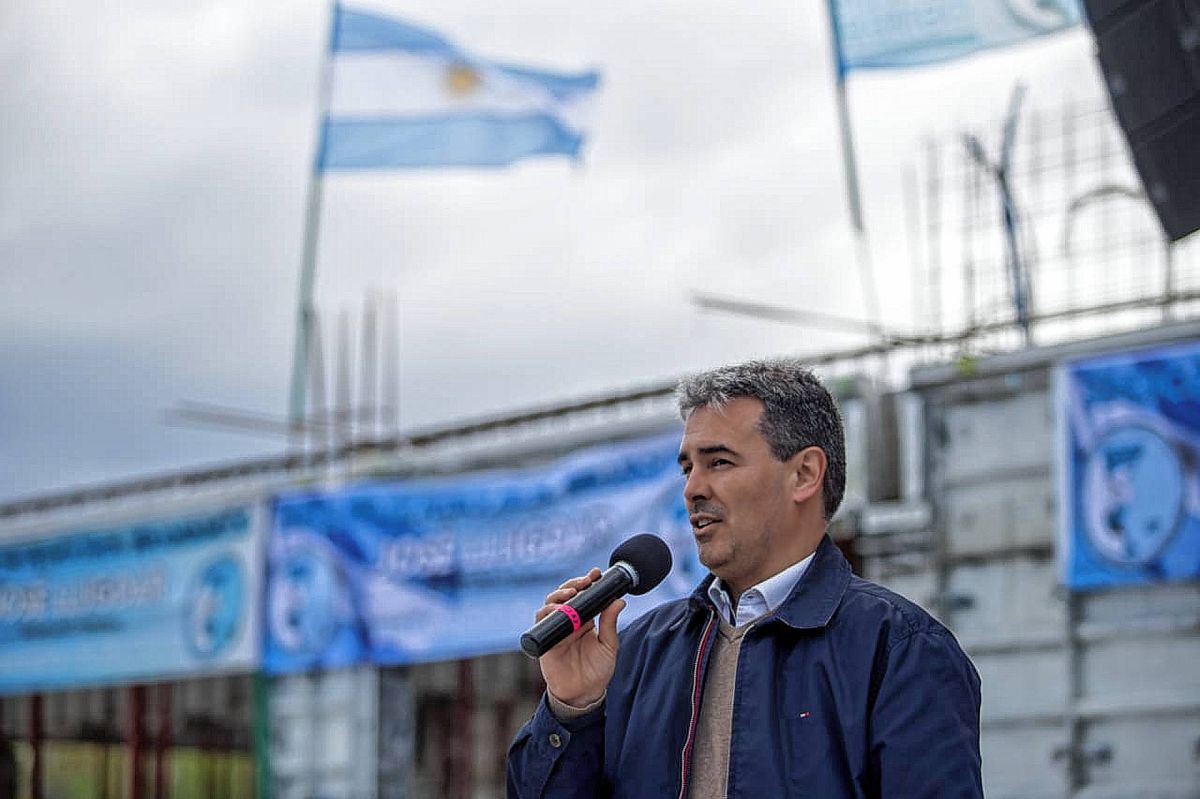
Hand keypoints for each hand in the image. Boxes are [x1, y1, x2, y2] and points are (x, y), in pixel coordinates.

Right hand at [536, 567, 626, 707]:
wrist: (584, 694)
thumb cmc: (597, 671)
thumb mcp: (609, 645)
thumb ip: (610, 623)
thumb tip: (619, 600)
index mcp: (585, 619)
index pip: (583, 595)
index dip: (587, 582)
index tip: (596, 573)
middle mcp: (569, 621)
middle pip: (565, 594)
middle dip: (573, 584)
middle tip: (585, 581)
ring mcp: (556, 629)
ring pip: (551, 603)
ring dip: (559, 595)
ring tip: (571, 594)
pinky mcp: (546, 639)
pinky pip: (541, 621)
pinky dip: (547, 612)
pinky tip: (558, 610)